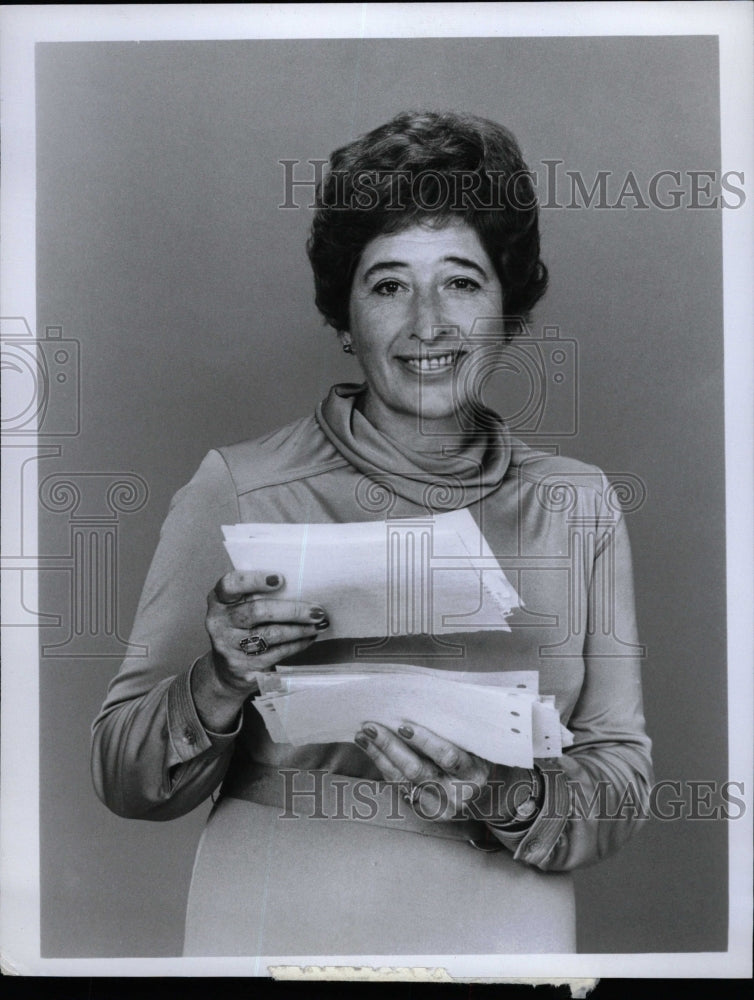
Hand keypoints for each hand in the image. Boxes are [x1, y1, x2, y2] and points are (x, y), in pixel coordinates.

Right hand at [192, 570, 328, 731]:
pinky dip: (296, 645)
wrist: (226, 669)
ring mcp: (228, 646)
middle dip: (292, 610)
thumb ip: (259, 594)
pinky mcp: (241, 666)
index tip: (280, 579)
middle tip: (317, 611)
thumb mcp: (241, 606)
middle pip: (257, 611)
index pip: (231, 584)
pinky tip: (308, 639)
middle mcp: (219, 621)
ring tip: (318, 625)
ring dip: (299, 630)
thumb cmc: (242, 627)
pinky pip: (275, 653)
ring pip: (269, 635)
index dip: (254, 580)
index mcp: (219, 599)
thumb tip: (302, 587)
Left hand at [354, 721, 492, 821]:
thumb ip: (453, 729)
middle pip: (417, 770)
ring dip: (379, 755)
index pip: (447, 756)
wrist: (482, 795)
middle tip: (371, 727)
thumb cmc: (475, 758)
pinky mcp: (424, 813)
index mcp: (474, 773)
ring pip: (402, 780)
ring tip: (363, 736)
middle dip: (391, 746)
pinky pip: (399, 786)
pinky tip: (372, 750)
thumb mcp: (474, 744)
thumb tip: (419, 700)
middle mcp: (457, 794)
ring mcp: (439, 807)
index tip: (402, 725)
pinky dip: (384, 766)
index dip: (424, 741)